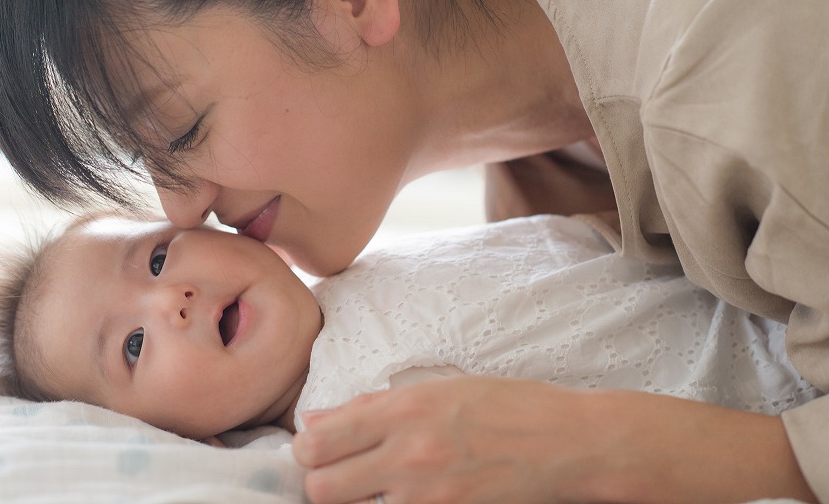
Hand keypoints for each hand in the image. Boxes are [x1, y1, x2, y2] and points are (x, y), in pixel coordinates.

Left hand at [291, 376, 815, 503]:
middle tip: (339, 477)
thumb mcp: (440, 388)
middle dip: (321, 482)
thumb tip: (321, 419)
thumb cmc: (507, 406)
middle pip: (321, 485)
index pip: (319, 438)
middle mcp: (407, 452)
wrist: (570, 442)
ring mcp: (427, 494)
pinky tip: (405, 498)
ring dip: (352, 500)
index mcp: (403, 408)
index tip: (318, 450)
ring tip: (373, 489)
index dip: (309, 449)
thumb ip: (376, 407)